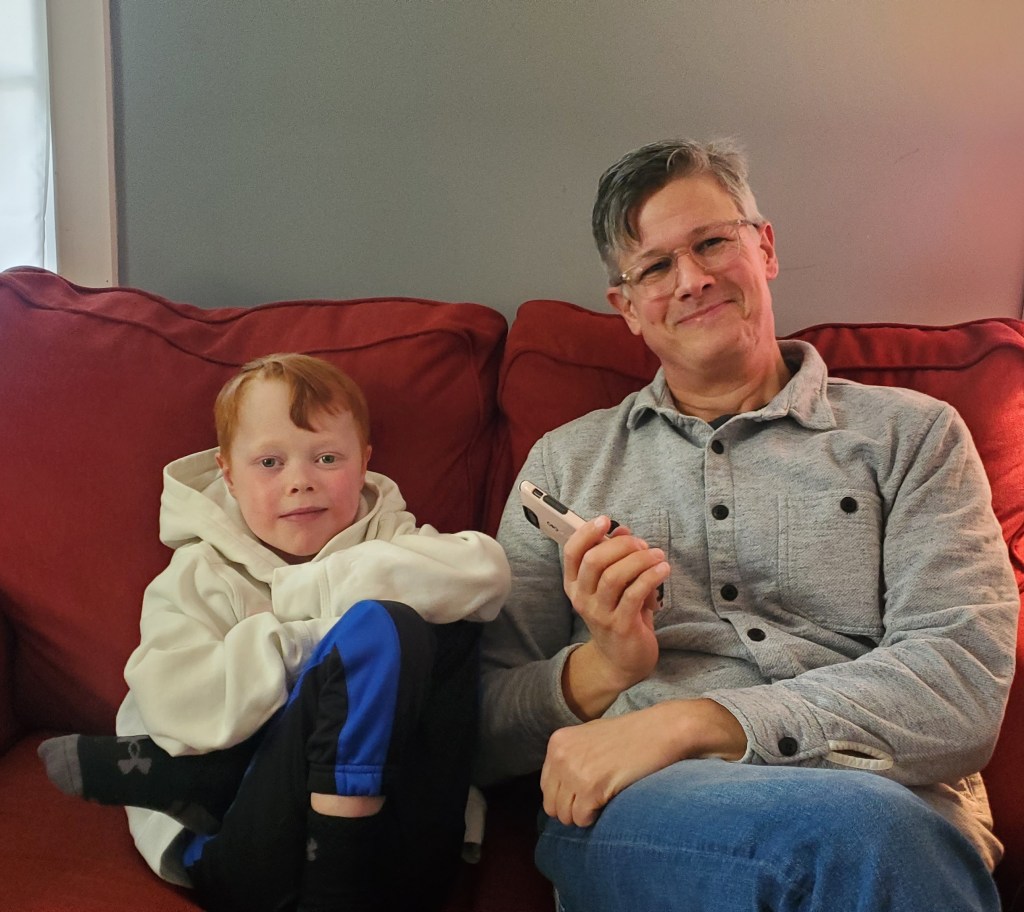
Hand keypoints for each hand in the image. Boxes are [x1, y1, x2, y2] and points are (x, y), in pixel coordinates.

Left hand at [540, 699, 745, 826]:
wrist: (660, 730)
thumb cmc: (630, 735)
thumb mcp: (589, 736)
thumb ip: (570, 756)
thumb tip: (560, 790)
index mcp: (557, 743)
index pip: (546, 787)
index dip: (566, 796)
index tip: (585, 793)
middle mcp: (560, 756)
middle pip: (551, 805)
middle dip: (571, 809)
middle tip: (594, 802)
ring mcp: (574, 771)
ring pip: (565, 816)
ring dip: (584, 815)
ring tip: (603, 800)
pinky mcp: (591, 787)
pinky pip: (582, 818)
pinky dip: (595, 818)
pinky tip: (609, 802)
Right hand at [561, 517, 669, 717]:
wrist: (622, 660)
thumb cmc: (619, 614)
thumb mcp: (615, 584)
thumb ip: (616, 557)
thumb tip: (622, 530)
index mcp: (575, 585)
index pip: (572, 553)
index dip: (586, 533)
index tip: (605, 520)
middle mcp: (582, 599)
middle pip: (594, 561)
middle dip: (621, 545)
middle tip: (642, 544)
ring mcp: (600, 614)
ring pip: (614, 576)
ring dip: (640, 560)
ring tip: (658, 556)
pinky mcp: (621, 625)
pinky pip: (635, 594)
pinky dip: (650, 576)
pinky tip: (663, 570)